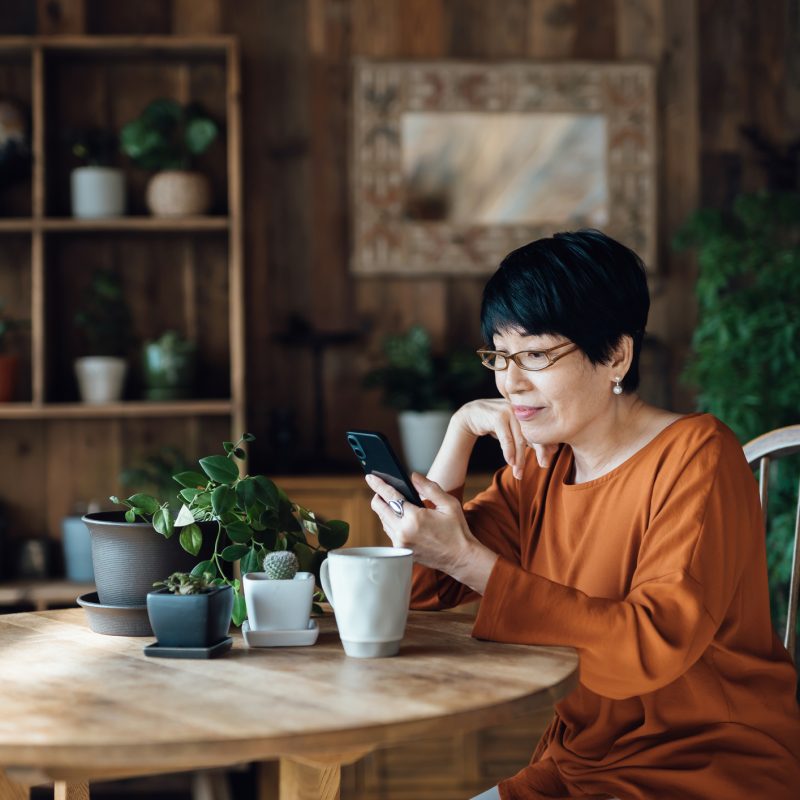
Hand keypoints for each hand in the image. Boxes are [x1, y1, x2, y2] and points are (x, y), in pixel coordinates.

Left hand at [365, 472, 497, 593]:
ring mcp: (401, 544)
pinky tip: (400, 517)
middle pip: (380, 509)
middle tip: (382, 488)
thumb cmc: (457, 530)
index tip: (370, 476)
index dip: (378, 484)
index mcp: (415, 518)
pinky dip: (391, 522)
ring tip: (393, 502)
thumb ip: (429, 488)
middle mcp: (403, 532)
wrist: (461, 558)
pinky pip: (389, 532)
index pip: (390, 496)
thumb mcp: (448, 504)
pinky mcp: (401, 551)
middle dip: (378, 496)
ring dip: (385, 510)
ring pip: (383, 521)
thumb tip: (413, 476)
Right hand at [454, 399, 558, 476]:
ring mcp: (509, 411)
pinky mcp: (498, 416)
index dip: (545, 446)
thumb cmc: (496, 424)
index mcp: (528, 411)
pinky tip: (510, 462)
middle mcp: (521, 409)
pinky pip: (506, 438)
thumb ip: (530, 437)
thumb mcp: (514, 431)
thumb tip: (553, 450)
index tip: (547, 461)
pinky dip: (508, 452)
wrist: (472, 415)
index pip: (540, 430)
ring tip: (519, 472)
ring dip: (520, 458)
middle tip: (544, 466)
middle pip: (534, 434)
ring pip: (519, 439)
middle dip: (540, 451)